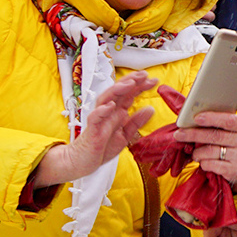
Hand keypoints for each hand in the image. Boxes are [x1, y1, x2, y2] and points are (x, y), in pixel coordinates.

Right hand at [29, 72, 159, 187]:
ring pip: (105, 99)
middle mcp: (107, 112)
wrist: (83, 161)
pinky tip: (111, 106)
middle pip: (118, 92)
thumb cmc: (102, 147)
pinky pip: (94, 118)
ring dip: (117, 90)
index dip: (140, 86)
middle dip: (130, 81)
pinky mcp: (91, 130)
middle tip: (144, 75)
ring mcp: (99, 120)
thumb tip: (150, 109)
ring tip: (130, 84)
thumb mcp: (125, 135)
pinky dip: (102, 110)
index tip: (153, 80)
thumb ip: (136, 122)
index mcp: (116, 112)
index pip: (128, 95)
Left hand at [174, 107, 236, 191]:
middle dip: (193, 134)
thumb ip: (221, 126)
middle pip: (215, 136)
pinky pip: (210, 164)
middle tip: (179, 134)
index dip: (212, 118)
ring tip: (196, 153)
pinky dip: (203, 163)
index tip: (196, 118)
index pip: (229, 120)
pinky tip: (205, 162)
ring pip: (210, 151)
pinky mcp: (235, 170)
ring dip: (197, 152)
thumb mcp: (236, 133)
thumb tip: (193, 119)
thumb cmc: (236, 148)